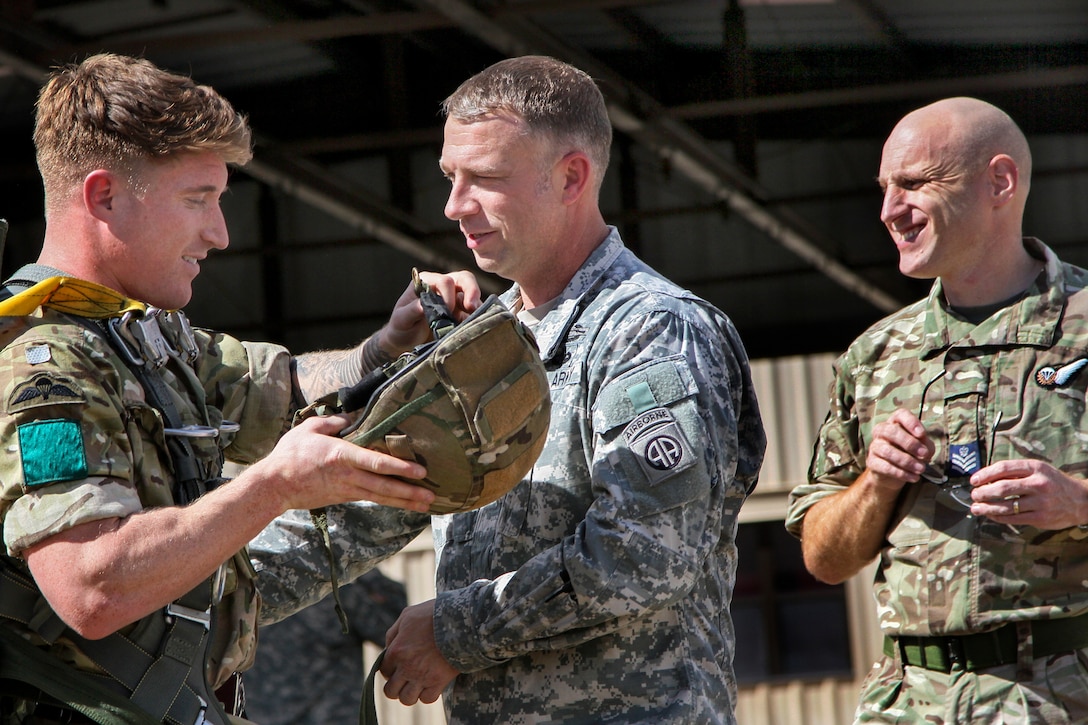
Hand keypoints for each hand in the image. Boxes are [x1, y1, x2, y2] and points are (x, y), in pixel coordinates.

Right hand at [250, 414, 433, 512]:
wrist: (273, 486)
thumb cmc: (289, 455)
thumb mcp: (307, 429)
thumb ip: (330, 422)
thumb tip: (346, 418)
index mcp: (341, 455)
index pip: (375, 463)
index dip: (399, 468)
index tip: (419, 471)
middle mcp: (348, 475)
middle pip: (384, 485)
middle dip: (409, 491)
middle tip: (432, 495)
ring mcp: (347, 488)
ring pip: (381, 496)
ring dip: (404, 501)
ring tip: (426, 505)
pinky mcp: (344, 496)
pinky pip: (371, 498)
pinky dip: (389, 501)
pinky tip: (404, 503)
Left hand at [380, 270, 481, 354]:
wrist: (405, 344)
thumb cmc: (400, 328)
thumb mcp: (400, 320)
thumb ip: (410, 311)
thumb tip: (422, 305)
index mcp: (427, 282)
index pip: (444, 281)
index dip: (448, 296)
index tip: (446, 312)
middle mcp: (442, 287)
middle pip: (464, 279)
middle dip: (471, 291)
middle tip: (472, 307)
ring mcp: (453, 299)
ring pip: (472, 294)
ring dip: (476, 306)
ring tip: (475, 319)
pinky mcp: (461, 313)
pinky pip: (474, 312)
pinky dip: (476, 318)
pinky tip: (473, 326)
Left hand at [381, 600, 459, 704]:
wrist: (461, 620)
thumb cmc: (434, 614)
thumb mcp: (408, 616)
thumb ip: (394, 633)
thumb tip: (388, 648)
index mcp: (397, 650)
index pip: (384, 670)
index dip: (389, 670)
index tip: (397, 666)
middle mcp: (407, 667)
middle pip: (390, 691)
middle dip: (395, 686)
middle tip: (404, 679)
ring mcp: (422, 676)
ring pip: (407, 699)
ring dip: (410, 693)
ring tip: (417, 684)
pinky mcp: (439, 681)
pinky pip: (427, 699)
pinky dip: (427, 694)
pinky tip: (430, 684)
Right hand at [864, 408, 935, 488]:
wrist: (894, 473)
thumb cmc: (910, 453)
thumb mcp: (923, 447)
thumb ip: (925, 444)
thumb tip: (924, 449)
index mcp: (896, 423)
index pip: (900, 415)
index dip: (911, 422)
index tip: (921, 434)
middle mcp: (882, 431)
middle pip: (891, 431)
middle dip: (909, 443)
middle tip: (923, 454)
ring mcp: (875, 446)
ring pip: (887, 451)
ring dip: (907, 461)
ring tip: (920, 469)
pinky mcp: (872, 462)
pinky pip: (885, 467)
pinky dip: (901, 473)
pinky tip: (913, 477)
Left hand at [968, 459, 1087, 528]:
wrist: (1081, 500)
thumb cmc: (1053, 483)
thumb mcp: (1038, 470)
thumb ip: (1016, 473)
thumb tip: (986, 479)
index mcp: (1035, 468)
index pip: (1003, 468)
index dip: (985, 474)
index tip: (974, 480)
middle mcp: (1038, 484)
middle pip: (1002, 488)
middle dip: (983, 492)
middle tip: (974, 495)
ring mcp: (1040, 502)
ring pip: (1005, 506)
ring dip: (986, 507)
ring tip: (976, 507)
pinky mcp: (1041, 518)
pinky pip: (1013, 519)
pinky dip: (998, 517)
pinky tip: (990, 515)